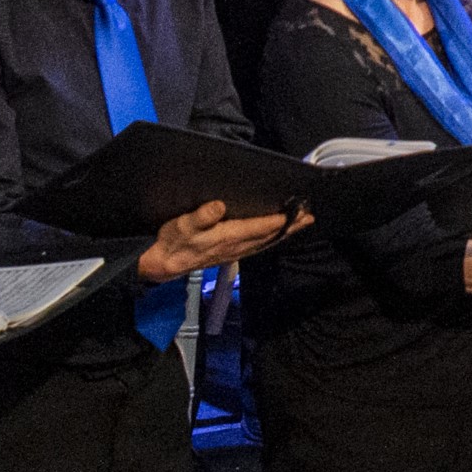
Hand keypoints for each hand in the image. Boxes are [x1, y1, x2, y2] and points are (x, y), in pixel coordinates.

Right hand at [138, 198, 299, 281]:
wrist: (162, 265)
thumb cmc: (172, 242)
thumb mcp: (182, 225)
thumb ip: (201, 217)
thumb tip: (218, 206)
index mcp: (227, 237)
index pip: (259, 227)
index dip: (279, 220)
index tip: (297, 212)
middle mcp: (235, 246)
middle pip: (268, 235)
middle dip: (290, 226)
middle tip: (309, 216)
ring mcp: (234, 252)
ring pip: (266, 242)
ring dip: (284, 233)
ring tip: (301, 224)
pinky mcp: (230, 255)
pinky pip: (258, 247)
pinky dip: (271, 240)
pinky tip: (276, 237)